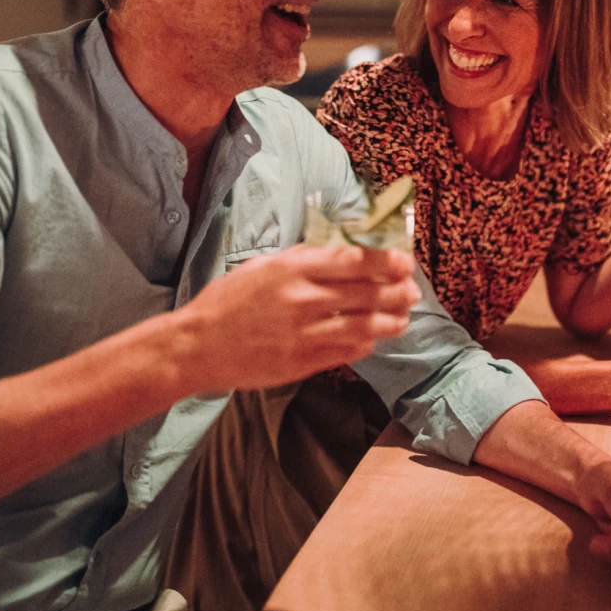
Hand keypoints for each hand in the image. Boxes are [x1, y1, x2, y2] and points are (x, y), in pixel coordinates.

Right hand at [179, 245, 420, 391]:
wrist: (198, 346)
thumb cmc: (228, 301)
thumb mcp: (262, 267)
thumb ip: (301, 258)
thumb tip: (340, 247)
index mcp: (292, 270)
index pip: (354, 260)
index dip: (386, 260)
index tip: (404, 261)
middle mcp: (302, 300)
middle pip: (367, 293)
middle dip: (398, 291)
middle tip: (413, 290)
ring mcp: (304, 334)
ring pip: (364, 327)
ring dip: (390, 321)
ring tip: (402, 318)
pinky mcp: (302, 363)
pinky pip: (346, 352)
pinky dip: (365, 344)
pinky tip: (372, 339)